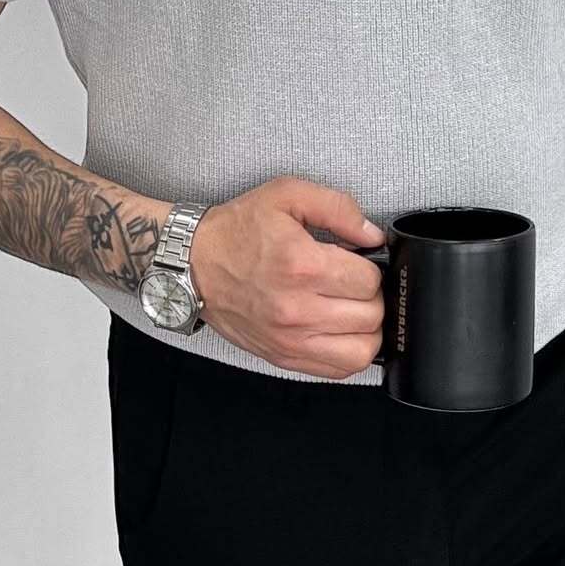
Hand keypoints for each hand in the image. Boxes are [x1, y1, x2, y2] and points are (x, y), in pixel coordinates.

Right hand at [189, 176, 387, 379]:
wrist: (193, 265)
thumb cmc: (236, 231)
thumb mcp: (286, 195)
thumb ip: (337, 208)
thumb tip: (372, 235)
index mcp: (302, 265)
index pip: (370, 280)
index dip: (369, 266)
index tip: (355, 261)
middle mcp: (298, 308)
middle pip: (371, 314)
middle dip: (370, 295)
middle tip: (351, 281)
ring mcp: (291, 340)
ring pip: (363, 349)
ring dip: (366, 327)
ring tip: (350, 307)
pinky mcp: (283, 358)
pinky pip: (339, 370)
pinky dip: (350, 351)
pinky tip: (340, 329)